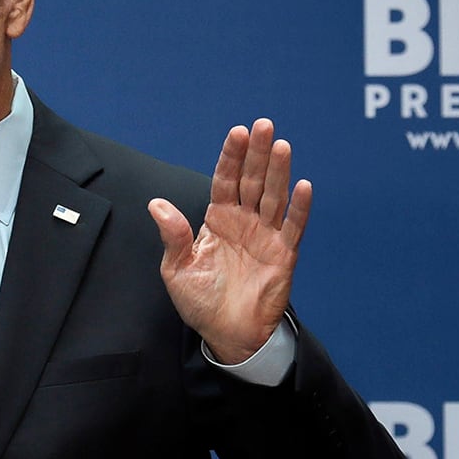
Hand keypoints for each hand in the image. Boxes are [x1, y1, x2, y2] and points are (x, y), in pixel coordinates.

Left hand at [148, 118, 311, 364]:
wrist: (226, 334)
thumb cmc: (200, 301)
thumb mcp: (177, 269)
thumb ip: (173, 236)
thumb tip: (156, 204)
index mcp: (218, 220)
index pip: (225, 180)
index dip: (230, 157)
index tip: (236, 132)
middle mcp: (244, 222)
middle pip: (252, 180)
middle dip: (256, 153)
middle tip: (263, 124)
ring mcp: (266, 236)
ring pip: (274, 197)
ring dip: (278, 172)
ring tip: (280, 145)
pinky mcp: (284, 255)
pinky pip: (294, 227)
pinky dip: (300, 208)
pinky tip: (303, 185)